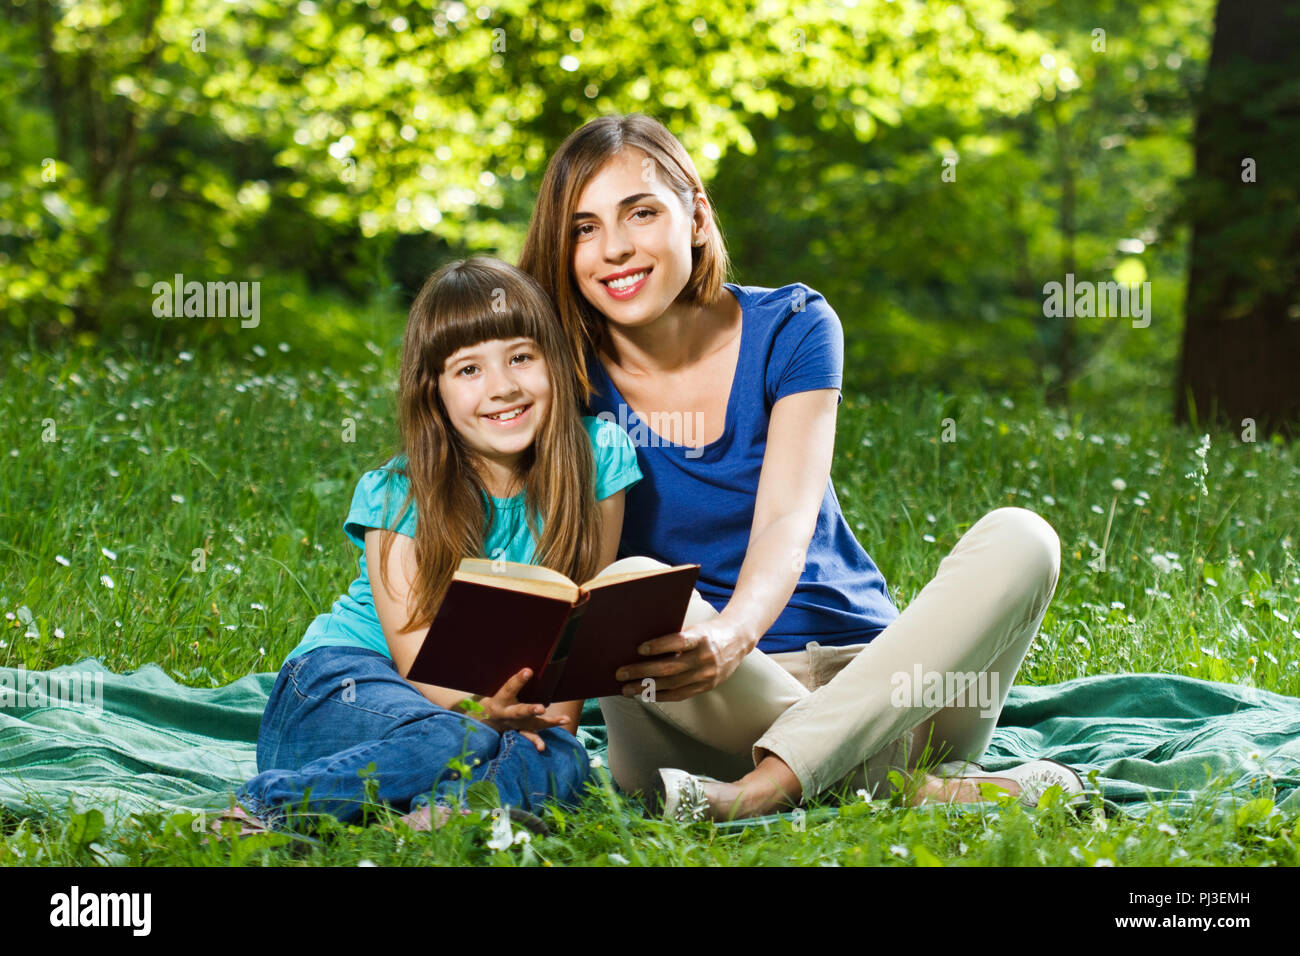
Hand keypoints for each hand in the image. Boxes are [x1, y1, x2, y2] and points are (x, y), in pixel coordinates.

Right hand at [477, 668, 569, 751]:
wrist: (475, 721)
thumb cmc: (485, 698)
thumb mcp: (487, 688)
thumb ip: (503, 682)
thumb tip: (515, 665)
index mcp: (497, 701)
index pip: (508, 689)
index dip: (517, 681)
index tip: (528, 671)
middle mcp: (505, 714)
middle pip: (518, 712)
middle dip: (529, 710)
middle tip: (541, 708)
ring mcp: (512, 725)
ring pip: (530, 724)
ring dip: (546, 723)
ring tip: (563, 719)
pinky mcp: (517, 731)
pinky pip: (528, 736)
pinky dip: (536, 741)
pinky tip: (542, 747)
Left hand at [614, 615, 753, 701]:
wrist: (738, 639)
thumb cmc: (708, 630)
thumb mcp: (695, 628)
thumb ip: (676, 637)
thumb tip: (642, 647)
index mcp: (702, 637)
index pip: (678, 642)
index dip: (659, 646)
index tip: (639, 648)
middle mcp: (705, 657)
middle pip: (669, 668)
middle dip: (642, 672)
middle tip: (620, 673)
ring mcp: (706, 674)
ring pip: (671, 684)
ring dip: (646, 687)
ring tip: (626, 689)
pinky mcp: (706, 686)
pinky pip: (680, 694)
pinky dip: (661, 695)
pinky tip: (645, 694)